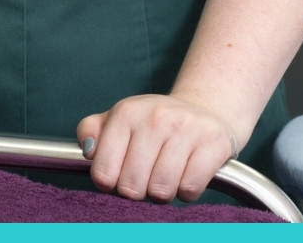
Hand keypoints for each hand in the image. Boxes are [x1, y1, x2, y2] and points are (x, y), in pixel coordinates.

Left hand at [76, 93, 240, 202]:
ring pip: (161, 190)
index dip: (110, 185)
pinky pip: (190, 188)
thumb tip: (88, 150)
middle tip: (145, 179)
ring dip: (162, 193)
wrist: (205, 109)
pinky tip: (186, 175)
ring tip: (165, 177)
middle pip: (132, 187)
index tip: (119, 177)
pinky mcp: (214, 143)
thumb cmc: (155, 123)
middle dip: (137, 191)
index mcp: (126, 112)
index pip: (104, 173)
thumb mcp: (119, 119)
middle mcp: (155, 117)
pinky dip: (187, 192)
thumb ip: (91, 131)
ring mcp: (186, 129)